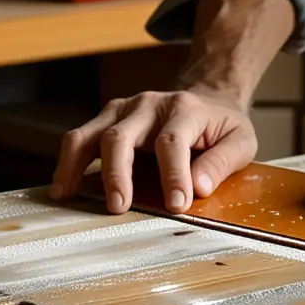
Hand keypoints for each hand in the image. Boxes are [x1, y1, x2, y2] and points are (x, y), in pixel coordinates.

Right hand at [50, 90, 256, 214]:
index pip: (172, 142)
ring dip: (76, 165)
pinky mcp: (110, 118)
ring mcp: (125, 109)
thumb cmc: (223, 126)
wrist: (209, 97)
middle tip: (118, 206)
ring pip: (90, 134)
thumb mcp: (241, 141)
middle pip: (121, 136)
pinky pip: (81, 137)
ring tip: (68, 194)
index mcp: (186, 109)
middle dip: (117, 174)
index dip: (173, 175)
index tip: (176, 205)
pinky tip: (63, 186)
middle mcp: (150, 105)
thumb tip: (198, 188)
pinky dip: (68, 161)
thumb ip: (222, 162)